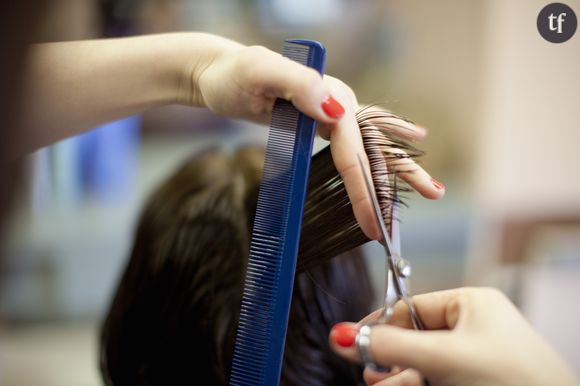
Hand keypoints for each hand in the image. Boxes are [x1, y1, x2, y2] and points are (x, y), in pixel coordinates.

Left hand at [192, 41, 443, 238]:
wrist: (220, 74)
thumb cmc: (234, 76)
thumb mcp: (260, 73)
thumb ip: (298, 85)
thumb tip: (337, 111)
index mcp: (329, 94)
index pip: (353, 148)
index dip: (364, 186)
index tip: (372, 221)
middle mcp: (337, 101)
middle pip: (374, 145)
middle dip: (398, 178)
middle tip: (435, 196)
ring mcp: (331, 110)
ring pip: (371, 144)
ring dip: (399, 167)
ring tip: (431, 187)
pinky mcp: (322, 119)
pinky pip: (355, 143)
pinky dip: (379, 154)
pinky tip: (398, 156)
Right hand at [329, 287, 578, 385]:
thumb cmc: (513, 380)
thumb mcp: (441, 357)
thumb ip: (390, 346)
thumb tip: (343, 335)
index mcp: (471, 304)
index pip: (410, 307)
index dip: (381, 327)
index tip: (356, 345)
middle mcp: (473, 328)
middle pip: (412, 339)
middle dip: (389, 360)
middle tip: (372, 376)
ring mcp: (475, 358)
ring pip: (421, 364)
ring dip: (399, 378)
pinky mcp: (476, 380)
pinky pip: (435, 378)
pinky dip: (415, 384)